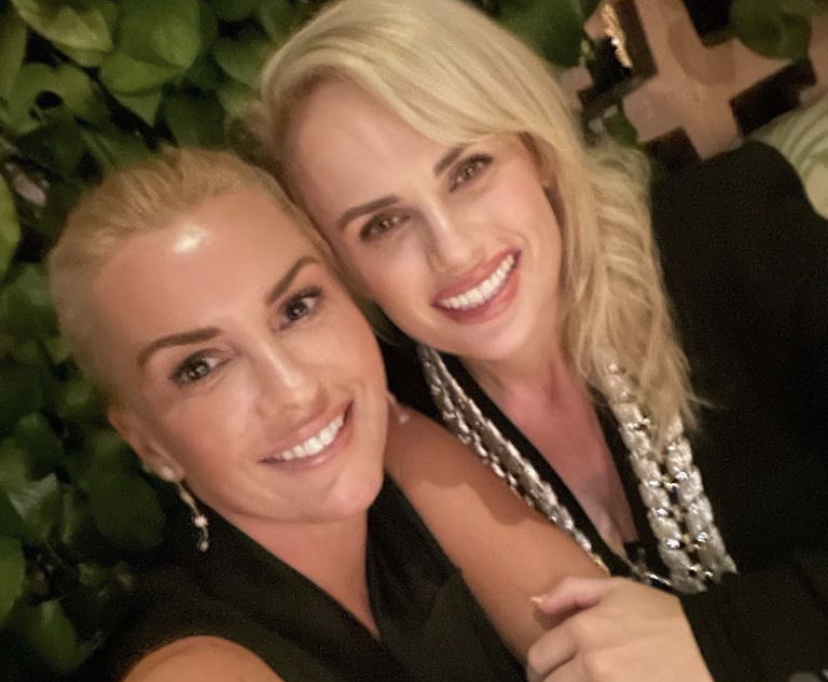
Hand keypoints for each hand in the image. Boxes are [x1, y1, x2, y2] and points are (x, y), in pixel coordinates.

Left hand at [527, 577, 713, 681]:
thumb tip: (535, 602)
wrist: (715, 651)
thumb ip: (570, 591)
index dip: (540, 668)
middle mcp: (591, 664)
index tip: (548, 672)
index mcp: (584, 630)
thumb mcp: (618, 589)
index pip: (539, 658)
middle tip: (566, 680)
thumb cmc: (666, 618)